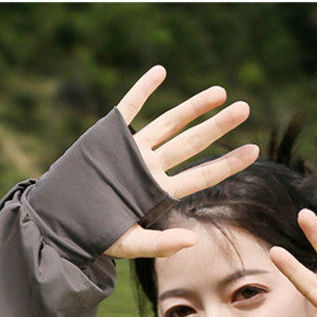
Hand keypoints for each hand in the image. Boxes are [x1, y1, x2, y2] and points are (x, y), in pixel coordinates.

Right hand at [104, 66, 258, 258]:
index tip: (254, 149)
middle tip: (245, 108)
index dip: (228, 163)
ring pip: (169, 123)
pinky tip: (160, 72)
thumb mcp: (132, 245)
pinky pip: (130, 108)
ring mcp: (133, 150)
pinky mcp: (110, 135)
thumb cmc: (97, 235)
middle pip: (192, 143)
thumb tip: (193, 241)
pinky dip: (143, 89)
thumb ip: (162, 245)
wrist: (63, 219)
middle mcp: (151, 167)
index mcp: (160, 192)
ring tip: (220, 92)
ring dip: (193, 107)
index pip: (202, 175)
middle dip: (218, 126)